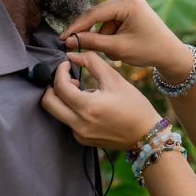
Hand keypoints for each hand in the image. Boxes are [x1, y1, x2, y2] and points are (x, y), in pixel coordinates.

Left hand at [41, 52, 165, 152]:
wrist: (146, 135)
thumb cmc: (134, 106)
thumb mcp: (115, 80)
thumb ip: (92, 63)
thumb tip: (72, 55)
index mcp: (87, 107)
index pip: (59, 86)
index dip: (60, 71)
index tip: (67, 64)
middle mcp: (79, 124)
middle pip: (48, 103)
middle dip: (52, 86)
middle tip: (66, 77)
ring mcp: (79, 134)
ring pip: (56, 112)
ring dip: (62, 97)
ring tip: (79, 88)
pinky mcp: (82, 140)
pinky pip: (67, 121)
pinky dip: (71, 109)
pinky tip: (87, 102)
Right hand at [61, 0, 190, 75]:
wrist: (171, 53)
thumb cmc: (149, 51)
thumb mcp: (118, 48)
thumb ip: (92, 43)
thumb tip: (69, 41)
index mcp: (128, 2)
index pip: (95, 14)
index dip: (77, 27)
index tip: (62, 38)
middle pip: (98, 15)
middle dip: (92, 34)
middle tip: (76, 47)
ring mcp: (130, 0)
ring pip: (103, 20)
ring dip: (104, 37)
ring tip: (116, 52)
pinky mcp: (130, 7)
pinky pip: (111, 20)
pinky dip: (111, 34)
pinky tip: (120, 45)